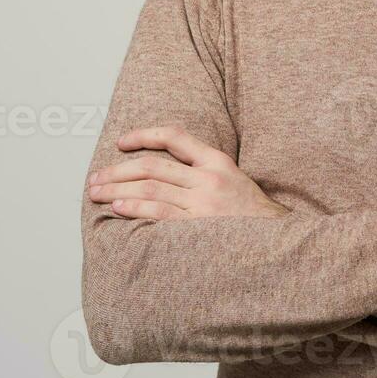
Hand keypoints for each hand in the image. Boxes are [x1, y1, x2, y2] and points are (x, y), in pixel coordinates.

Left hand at [86, 125, 289, 219]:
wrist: (281, 242)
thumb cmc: (252, 216)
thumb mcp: (234, 180)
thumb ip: (203, 171)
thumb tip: (162, 172)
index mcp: (218, 161)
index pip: (175, 137)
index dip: (144, 135)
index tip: (121, 142)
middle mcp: (209, 178)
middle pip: (152, 165)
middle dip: (117, 170)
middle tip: (95, 178)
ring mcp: (204, 203)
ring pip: (150, 187)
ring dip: (117, 189)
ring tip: (97, 193)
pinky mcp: (199, 227)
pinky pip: (160, 213)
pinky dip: (135, 208)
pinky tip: (118, 208)